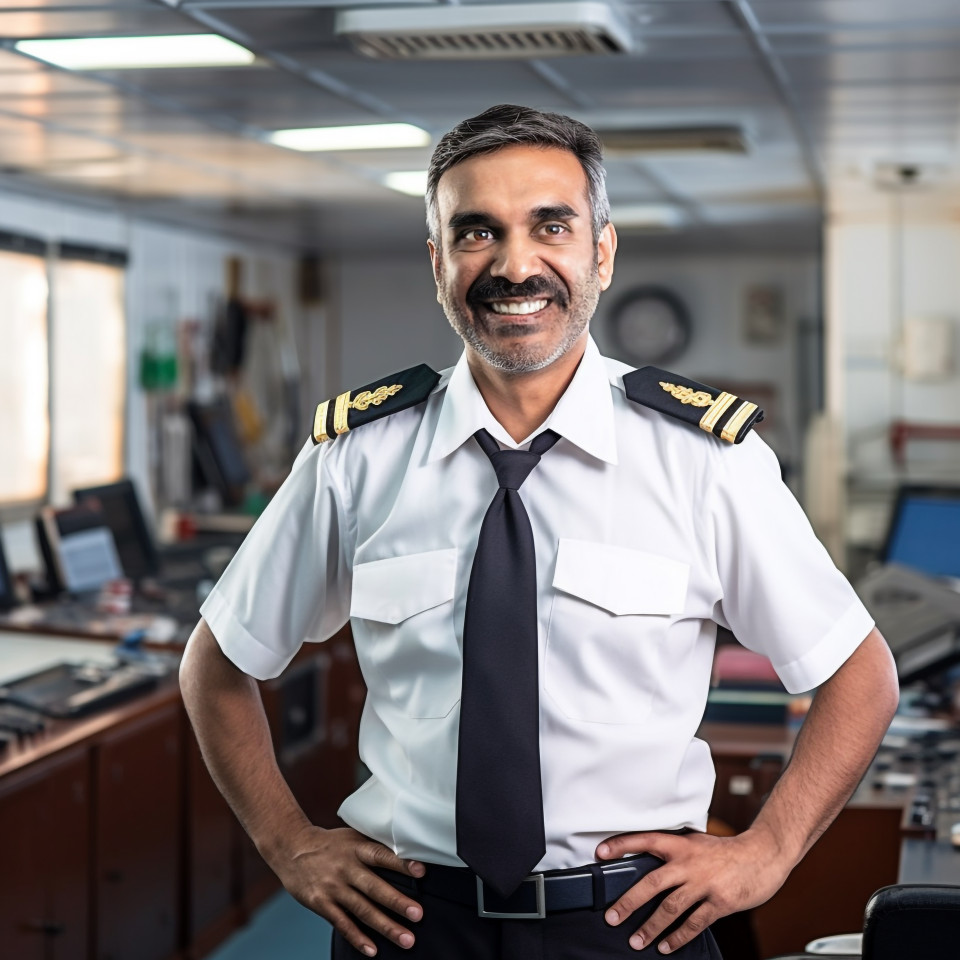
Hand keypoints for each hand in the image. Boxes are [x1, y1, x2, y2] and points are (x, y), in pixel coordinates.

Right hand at [268, 825, 424, 955]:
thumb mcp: (352, 837)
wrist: (292, 849)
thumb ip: (374, 847)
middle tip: (418, 914)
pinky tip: (373, 949)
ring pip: (362, 909)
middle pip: (374, 887)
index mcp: (356, 848)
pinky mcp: (320, 903)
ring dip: (385, 926)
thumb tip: (407, 854)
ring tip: (406, 939)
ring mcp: (333, 887)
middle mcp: (346, 868)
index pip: (382, 855)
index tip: (421, 872)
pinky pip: (342, 923)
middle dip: (397, 902)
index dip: (401, 863)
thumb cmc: (331, 844)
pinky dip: (358, 937)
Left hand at [596, 827, 789, 953]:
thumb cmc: (726, 851)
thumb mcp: (696, 842)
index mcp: (681, 844)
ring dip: (651, 927)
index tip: (600, 853)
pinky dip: (678, 937)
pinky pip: (694, 923)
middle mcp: (689, 862)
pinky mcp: (719, 902)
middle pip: (651, 883)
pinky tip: (666, 947)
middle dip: (629, 903)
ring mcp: (704, 884)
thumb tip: (646, 863)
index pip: (645, 840)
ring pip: (670, 908)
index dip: (621, 845)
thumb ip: (674, 852)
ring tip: (635, 941)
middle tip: (612, 917)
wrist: (762, 856)